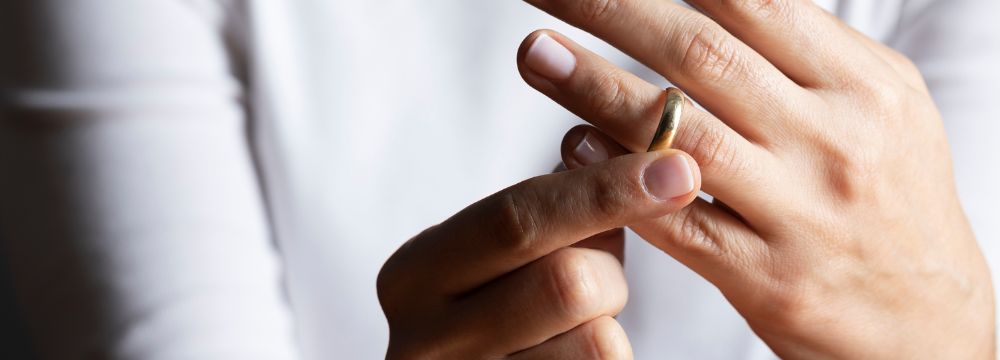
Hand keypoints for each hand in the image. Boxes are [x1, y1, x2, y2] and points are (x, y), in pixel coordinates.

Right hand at [377, 143, 701, 358]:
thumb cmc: (480, 318)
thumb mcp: (482, 261)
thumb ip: (539, 214)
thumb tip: (639, 165)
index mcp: (414, 275)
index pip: (517, 218)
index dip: (604, 191)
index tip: (675, 167)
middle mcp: (425, 340)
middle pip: (567, 282)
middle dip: (610, 268)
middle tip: (602, 270)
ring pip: (598, 340)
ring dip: (611, 322)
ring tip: (577, 323)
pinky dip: (609, 358)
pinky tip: (570, 354)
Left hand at [518, 0, 994, 357]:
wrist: (931, 320)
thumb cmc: (890, 196)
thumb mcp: (876, 105)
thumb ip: (803, 49)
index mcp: (861, 83)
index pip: (751, 3)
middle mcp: (833, 140)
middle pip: (702, 54)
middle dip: (612, 9)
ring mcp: (800, 212)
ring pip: (682, 136)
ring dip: (595, 87)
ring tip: (534, 54)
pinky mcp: (768, 279)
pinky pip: (679, 223)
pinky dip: (620, 183)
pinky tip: (573, 148)